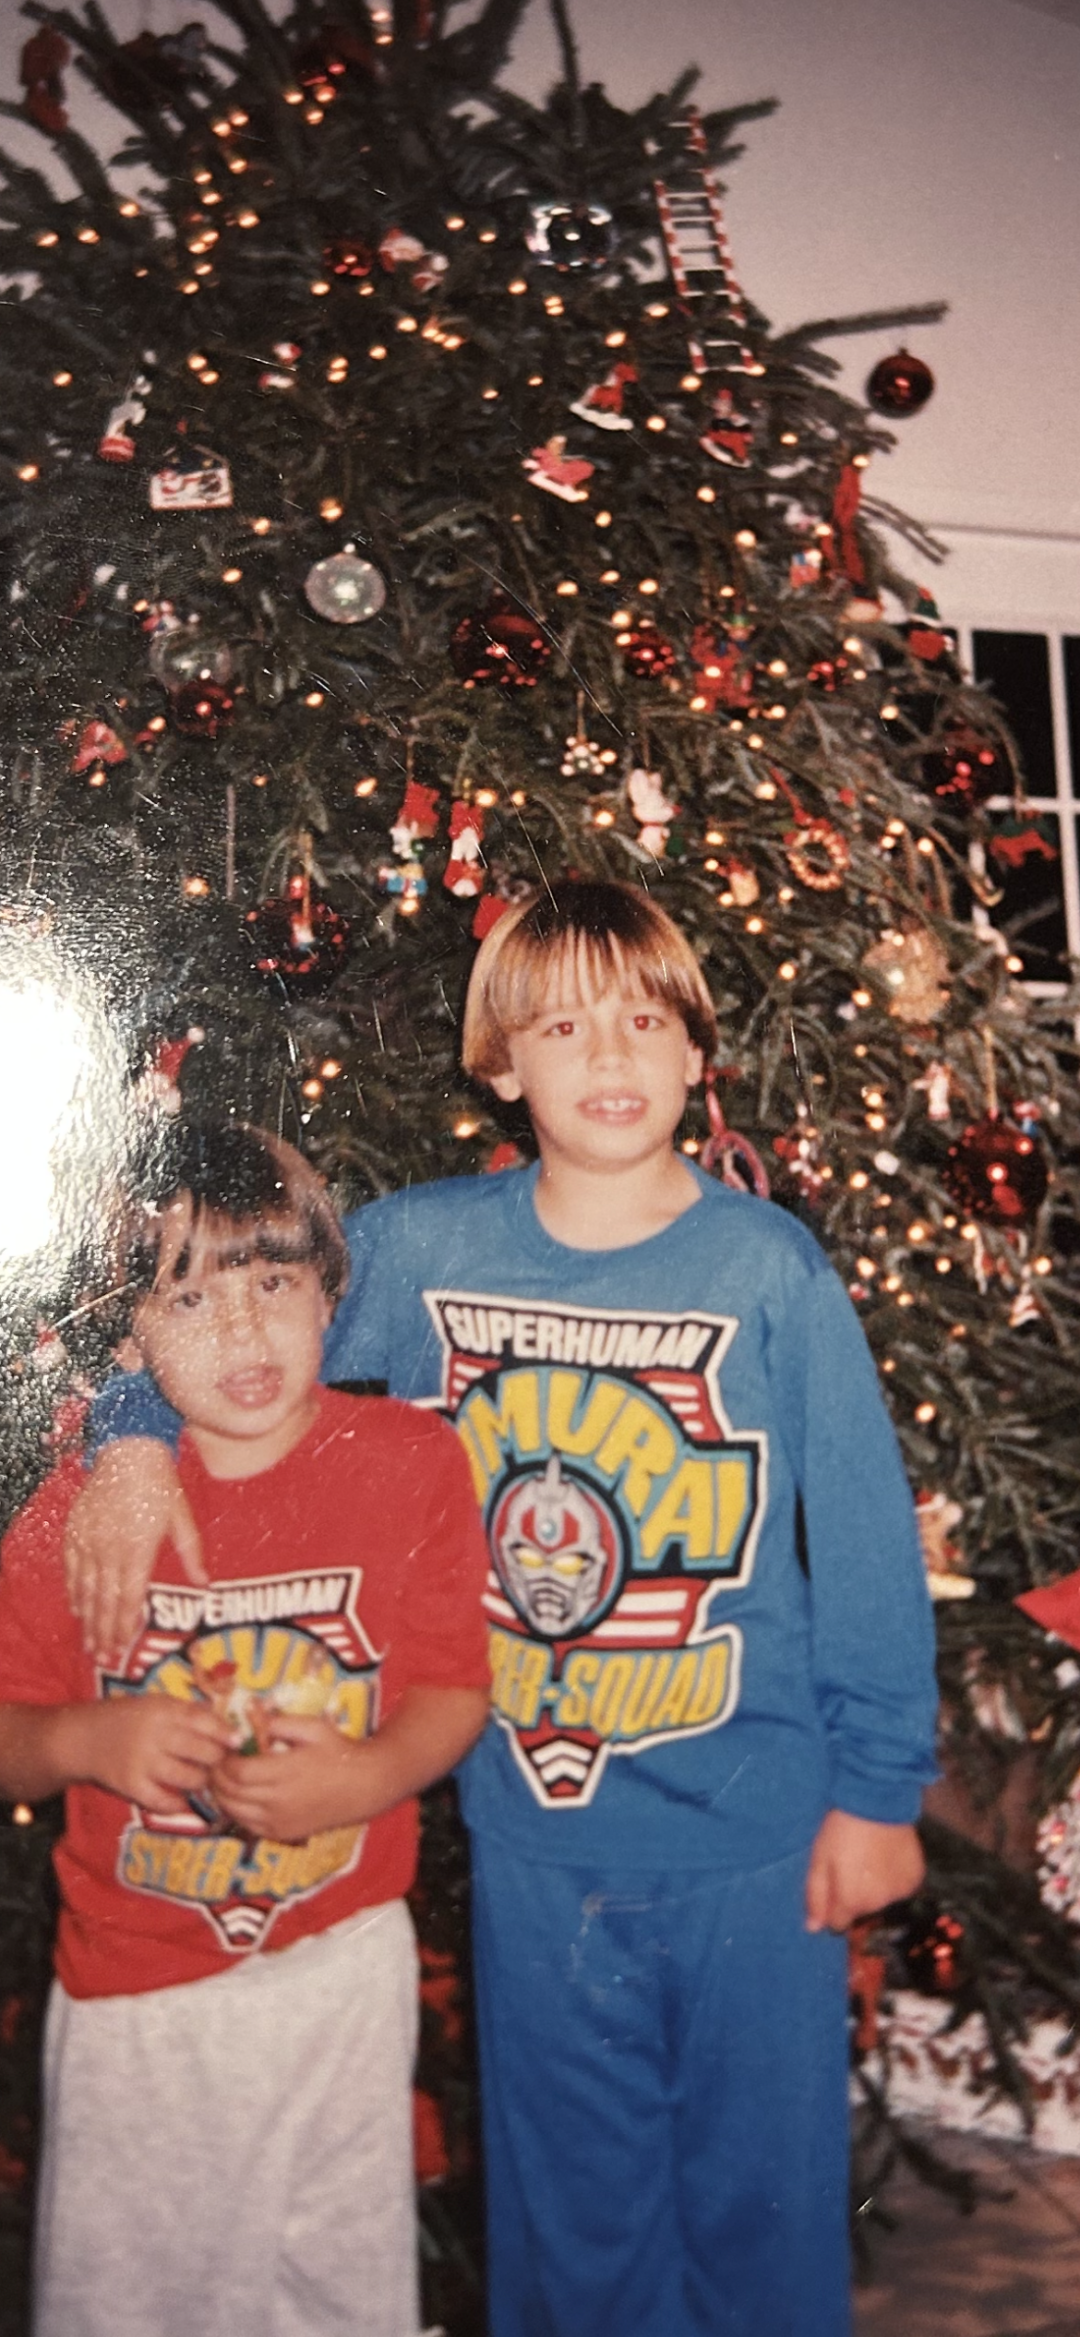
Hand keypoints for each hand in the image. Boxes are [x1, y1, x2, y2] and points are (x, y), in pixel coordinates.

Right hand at [64, 1441, 205, 1663]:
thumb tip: (205, 1584)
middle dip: (104, 1633)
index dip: (126, 1626)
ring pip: (86, 1590)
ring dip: (88, 1619)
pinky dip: (74, 1591)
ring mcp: (89, 1541)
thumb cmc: (160, 1484)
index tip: (124, 1648)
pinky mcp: (75, 1532)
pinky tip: (76, 1608)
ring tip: (89, 1643)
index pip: (130, 1598)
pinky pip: (71, 1569)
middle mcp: (110, 1549)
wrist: (127, 1450)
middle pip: (105, 1601)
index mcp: (139, 1548)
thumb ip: (191, 1552)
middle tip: (103, 1659)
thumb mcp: (182, 1517)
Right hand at [75, 1696, 230, 1815]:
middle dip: (218, 1760)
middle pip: (201, 1752)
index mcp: (162, 1710)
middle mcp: (154, 1735)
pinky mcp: (131, 1786)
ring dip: (202, 1781)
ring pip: (188, 1778)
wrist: (85, 1738)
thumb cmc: (129, 1718)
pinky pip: (164, 1801)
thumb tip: (228, 1725)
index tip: (239, 1741)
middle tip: (224, 1764)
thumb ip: (189, 1713)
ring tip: (203, 1779)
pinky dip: (178, 1804)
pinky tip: (183, 1800)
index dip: (224, 1732)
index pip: (202, 1721)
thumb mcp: (157, 1704)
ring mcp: (142, 1763)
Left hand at [211, 1715, 370, 1842]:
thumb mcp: (312, 1727)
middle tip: (214, 1762)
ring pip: (234, 1812)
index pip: (237, 1772)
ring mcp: (279, 1821)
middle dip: (216, 1776)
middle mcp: (278, 1801)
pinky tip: (238, 1797)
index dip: (222, 1761)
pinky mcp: (282, 1834)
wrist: (363, 1786)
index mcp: (284, 1772)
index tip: (221, 1749)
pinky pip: (248, 1826)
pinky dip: (236, 1812)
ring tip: (222, 1778)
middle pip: (230, 1792)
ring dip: (222, 1795)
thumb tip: (252, 1715)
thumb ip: (280, 1721)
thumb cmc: (338, 1752)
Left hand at [805, 1810, 924, 1933]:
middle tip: (851, 1866)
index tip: (833, 1886)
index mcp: (851, 1901)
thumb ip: (816, 1897)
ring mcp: (899, 1893)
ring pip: (881, 1901)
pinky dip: (893, 1879)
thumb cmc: (841, 1830)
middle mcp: (877, 1904)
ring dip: (875, 1888)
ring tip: (870, 1859)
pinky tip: (887, 1857)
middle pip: (860, 1912)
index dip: (833, 1907)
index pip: (838, 1924)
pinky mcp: (914, 1879)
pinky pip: (900, 1888)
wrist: (878, 1801)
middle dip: (854, 1895)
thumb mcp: (819, 1860)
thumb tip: (814, 1929)